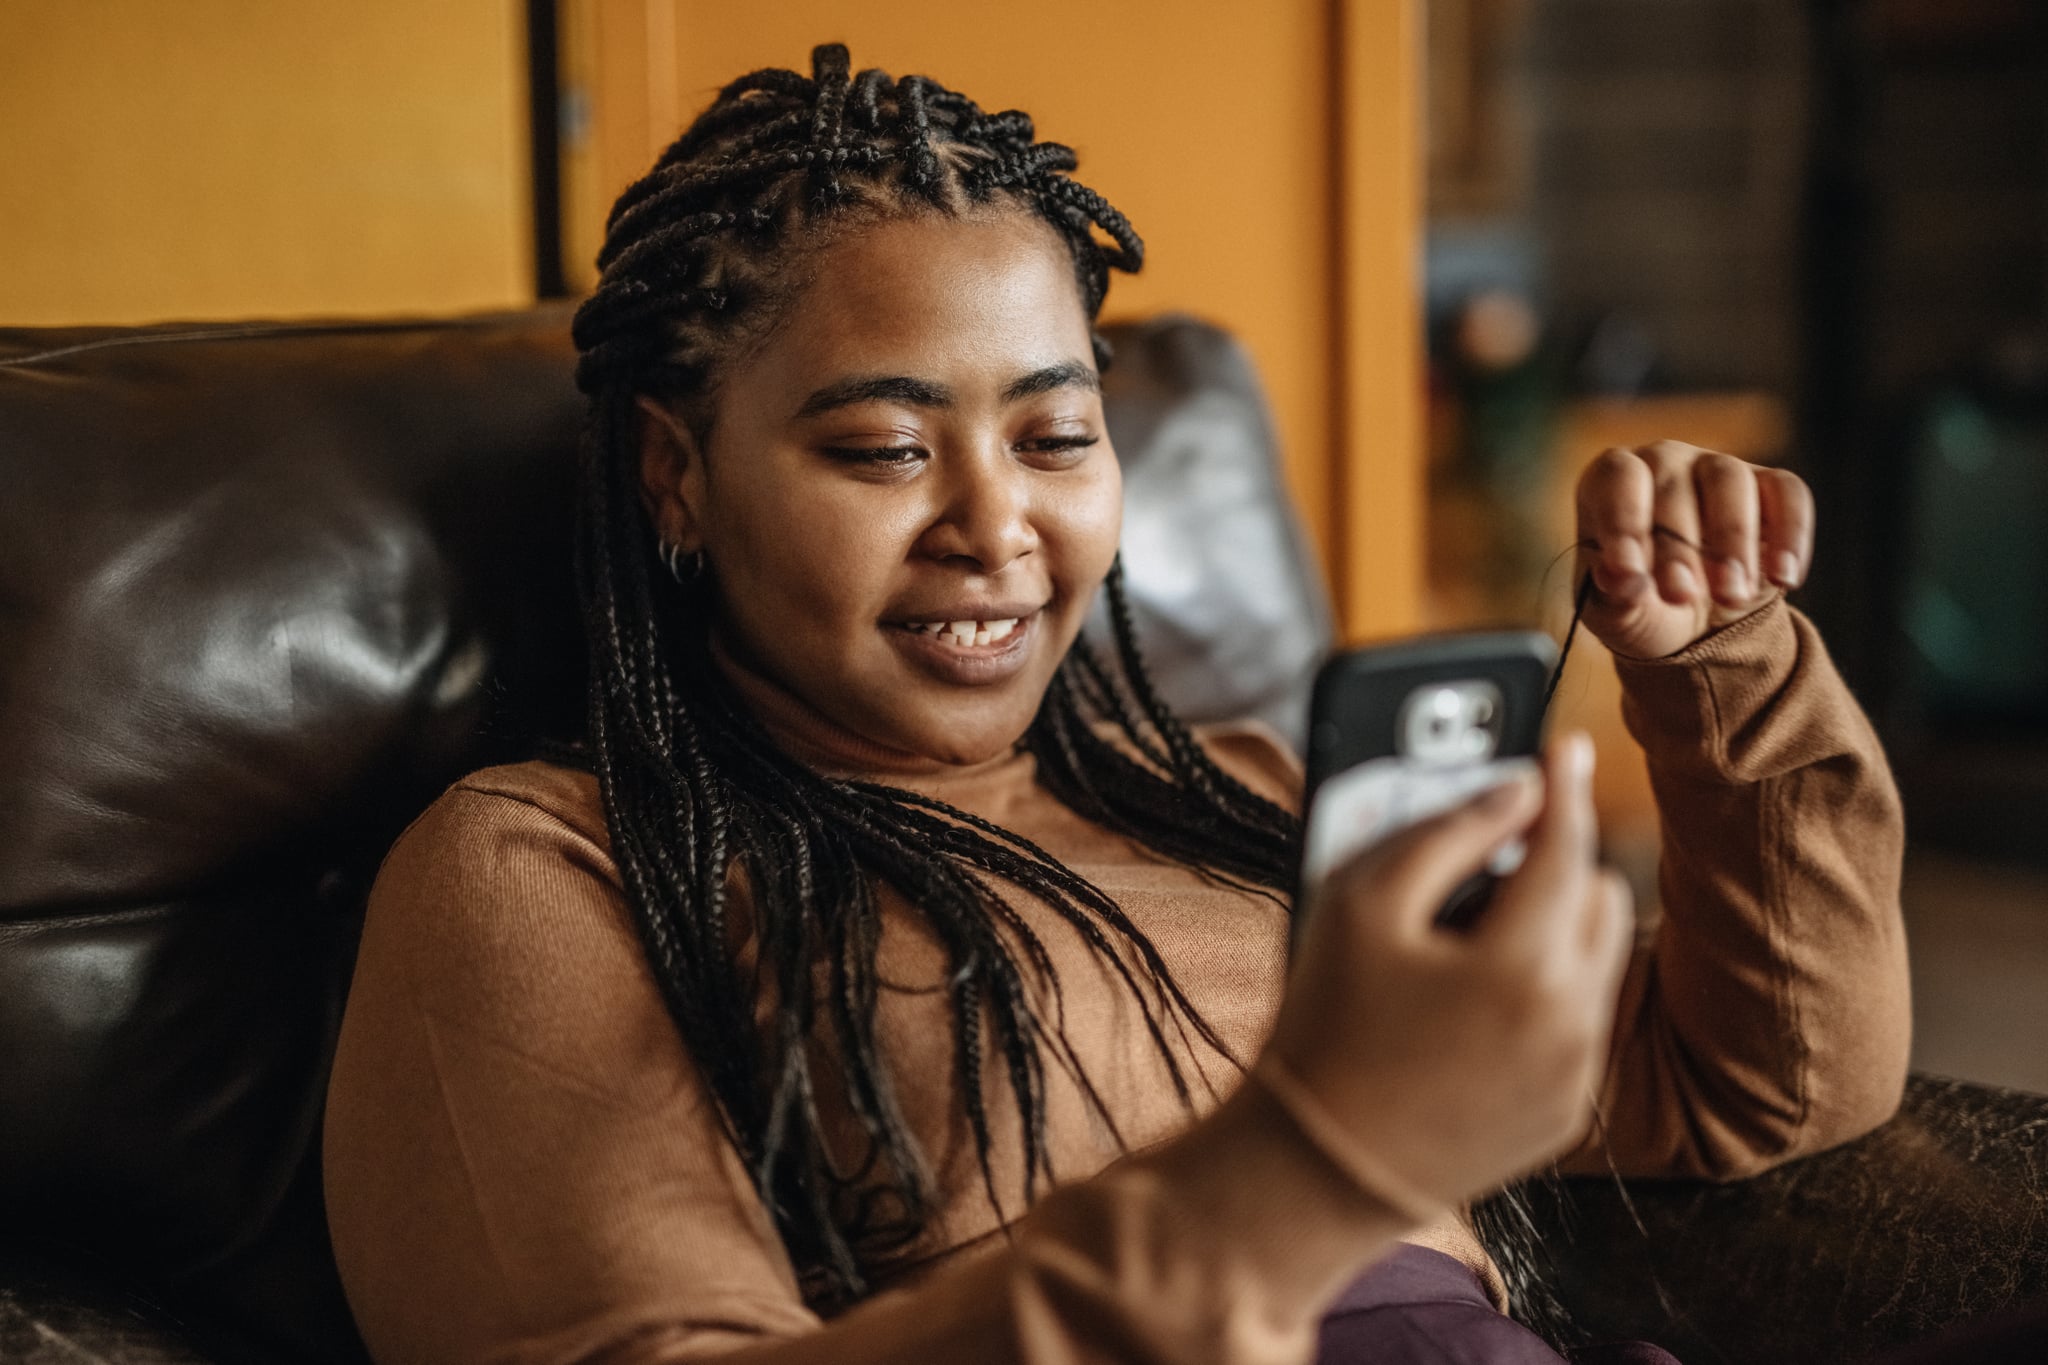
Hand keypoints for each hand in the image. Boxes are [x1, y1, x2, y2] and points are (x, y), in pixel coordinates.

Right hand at [1259, 734, 1632, 1215]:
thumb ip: (1443, 828)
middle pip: (1602, 896)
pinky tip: (1472, 993)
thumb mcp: (1359, 904)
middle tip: (1492, 851)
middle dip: (1556, 862)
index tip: (1564, 745)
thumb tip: (1514, 788)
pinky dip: (1547, 987)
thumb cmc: (1324, 1028)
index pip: (1568, 845)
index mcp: (1523, 967)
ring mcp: (1576, 1074)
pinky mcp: (1567, 1111)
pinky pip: (1581, 1019)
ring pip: (1602, 957)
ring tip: (1476, 924)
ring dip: (1556, 924)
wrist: (1314, 1168)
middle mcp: (1571, 1023)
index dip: (1563, 786)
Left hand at [1574, 441, 1814, 659]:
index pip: (1617, 478)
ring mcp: (1717, 467)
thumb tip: (1623, 581)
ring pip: (1731, 481)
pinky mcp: (1771, 485)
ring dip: (1733, 540)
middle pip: (1674, 485)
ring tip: (1732, 596)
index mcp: (1610, 484)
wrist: (1693, 618)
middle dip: (1679, 547)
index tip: (1628, 572)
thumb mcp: (1616, 613)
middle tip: (1682, 596)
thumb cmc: (1640, 605)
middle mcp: (1663, 462)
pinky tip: (1784, 580)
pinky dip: (1790, 536)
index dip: (1622, 521)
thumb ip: (1614, 597)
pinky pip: (1788, 494)